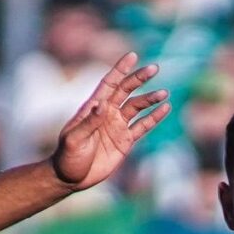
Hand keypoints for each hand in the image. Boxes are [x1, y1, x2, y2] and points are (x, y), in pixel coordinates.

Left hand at [49, 51, 169, 190]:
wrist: (71, 178)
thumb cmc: (67, 156)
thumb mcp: (74, 139)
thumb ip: (89, 122)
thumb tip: (103, 104)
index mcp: (93, 107)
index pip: (109, 83)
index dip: (120, 69)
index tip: (132, 56)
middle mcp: (107, 113)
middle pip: (126, 90)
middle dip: (139, 79)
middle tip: (154, 68)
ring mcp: (118, 126)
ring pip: (137, 107)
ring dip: (150, 99)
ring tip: (163, 93)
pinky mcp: (126, 141)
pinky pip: (143, 126)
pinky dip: (154, 117)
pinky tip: (165, 108)